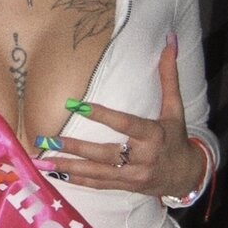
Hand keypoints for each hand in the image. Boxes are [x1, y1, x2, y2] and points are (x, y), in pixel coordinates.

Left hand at [46, 39, 202, 197]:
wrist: (186, 176)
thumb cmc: (176, 137)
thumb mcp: (175, 108)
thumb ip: (168, 76)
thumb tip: (170, 40)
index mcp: (154, 135)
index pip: (125, 124)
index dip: (102, 115)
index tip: (76, 105)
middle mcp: (142, 158)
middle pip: (105, 153)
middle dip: (75, 148)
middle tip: (48, 140)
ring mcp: (132, 176)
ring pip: (97, 173)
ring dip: (68, 167)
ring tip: (42, 160)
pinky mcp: (124, 187)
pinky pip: (98, 185)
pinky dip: (76, 181)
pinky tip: (55, 173)